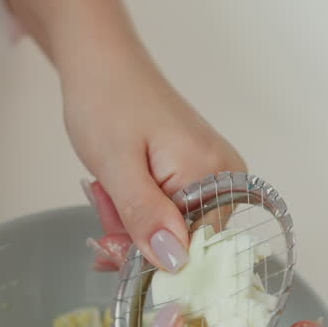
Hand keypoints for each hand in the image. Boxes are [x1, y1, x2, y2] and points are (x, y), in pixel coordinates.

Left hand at [63, 59, 245, 272]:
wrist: (102, 64)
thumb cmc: (106, 102)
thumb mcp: (116, 166)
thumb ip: (144, 215)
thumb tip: (174, 262)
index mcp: (212, 173)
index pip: (195, 249)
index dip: (150, 259)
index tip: (109, 248)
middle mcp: (225, 175)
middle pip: (185, 243)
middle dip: (136, 238)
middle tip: (102, 207)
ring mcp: (215, 174)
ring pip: (174, 232)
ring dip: (132, 226)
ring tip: (107, 191)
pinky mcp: (199, 174)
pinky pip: (172, 213)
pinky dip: (139, 213)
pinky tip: (118, 195)